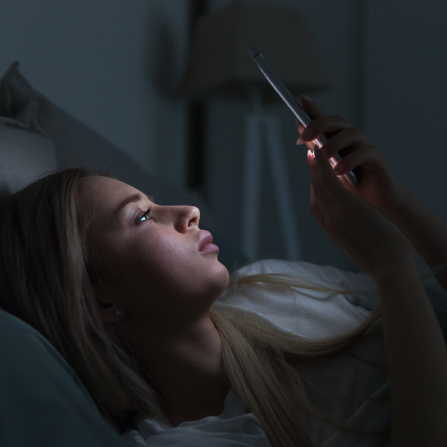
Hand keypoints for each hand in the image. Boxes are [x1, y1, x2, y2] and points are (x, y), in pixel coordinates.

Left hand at [296, 96, 409, 217]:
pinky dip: (350, 161)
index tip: (300, 100)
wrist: (376, 203)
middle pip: (338, 122)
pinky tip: (339, 170)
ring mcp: (366, 147)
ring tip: (324, 156)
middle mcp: (353, 139)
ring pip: (352, 134)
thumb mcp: (329, 169)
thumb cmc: (351, 185)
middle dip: (319, 125)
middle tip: (305, 136)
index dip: (314, 109)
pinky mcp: (377, 160)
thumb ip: (317, 151)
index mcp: (339, 140)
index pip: (325, 120)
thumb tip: (301, 134)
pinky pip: (365, 154)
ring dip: (335, 143)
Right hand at [308, 144, 414, 279]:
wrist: (389, 268)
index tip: (315, 179)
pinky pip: (329, 182)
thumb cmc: (384, 261)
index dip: (315, 191)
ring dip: (314, 166)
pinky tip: (320, 153)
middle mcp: (330, 224)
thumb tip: (361, 231)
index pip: (319, 209)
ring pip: (319, 186)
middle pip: (316, 195)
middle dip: (312, 175)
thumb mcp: (364, 249)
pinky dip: (322, 166)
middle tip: (311, 159)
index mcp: (334, 234)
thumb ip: (356, 237)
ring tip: (314, 151)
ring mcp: (335, 215)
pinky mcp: (346, 207)